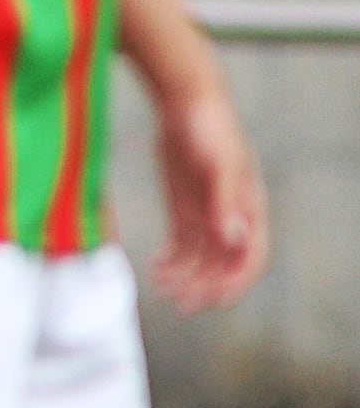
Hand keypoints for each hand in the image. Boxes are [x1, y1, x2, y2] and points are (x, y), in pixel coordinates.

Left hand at [150, 82, 268, 312]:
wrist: (186, 104)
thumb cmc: (210, 130)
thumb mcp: (219, 166)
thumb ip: (224, 204)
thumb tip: (233, 238)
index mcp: (249, 211)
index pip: (250, 259)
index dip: (235, 283)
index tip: (213, 300)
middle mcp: (230, 217)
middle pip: (222, 264)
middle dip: (204, 286)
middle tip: (180, 303)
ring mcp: (207, 213)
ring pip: (199, 257)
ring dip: (184, 276)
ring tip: (162, 287)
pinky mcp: (185, 207)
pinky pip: (181, 243)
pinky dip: (171, 259)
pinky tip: (157, 268)